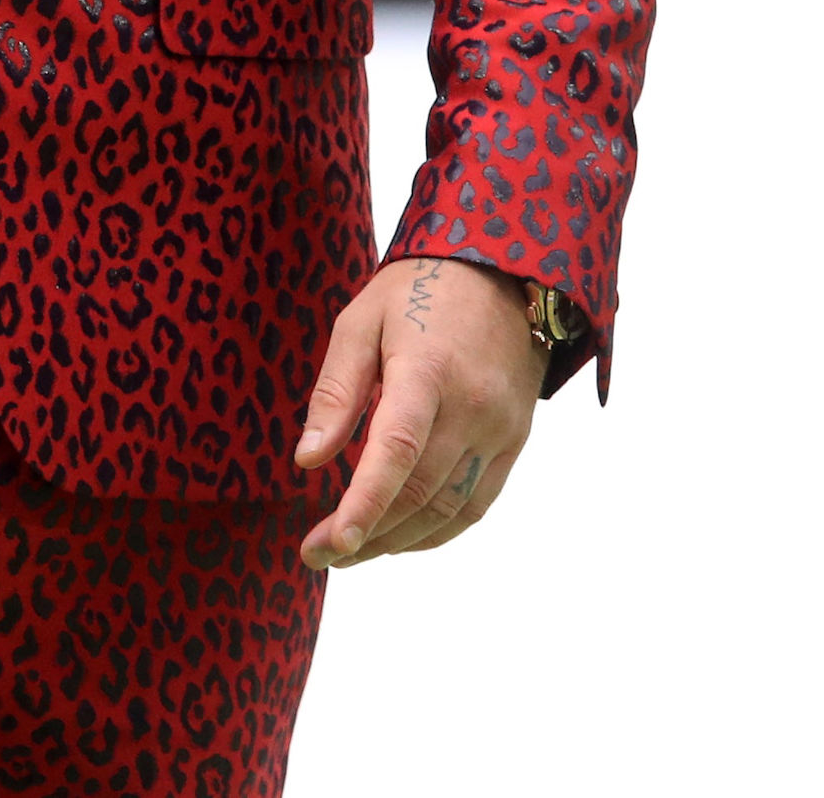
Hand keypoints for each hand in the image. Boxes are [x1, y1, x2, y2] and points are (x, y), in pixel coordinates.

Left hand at [294, 254, 544, 568]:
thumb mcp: (360, 322)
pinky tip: (399, 538)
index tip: (332, 544)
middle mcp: (473, 406)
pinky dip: (437, 532)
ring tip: (351, 552)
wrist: (501, 270)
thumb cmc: (418, 291)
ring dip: (396, 541)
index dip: (365, 503)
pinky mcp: (515, 439)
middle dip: (366, 533)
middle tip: (317, 552)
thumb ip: (336, 392)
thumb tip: (308, 459)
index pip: (397, 451)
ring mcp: (501, 428)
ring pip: (447, 509)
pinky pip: (476, 504)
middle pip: (419, 492)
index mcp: (428, 370)